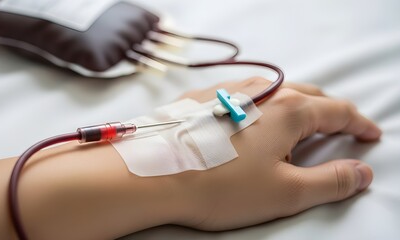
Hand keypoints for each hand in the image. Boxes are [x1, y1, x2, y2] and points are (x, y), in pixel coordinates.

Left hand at [172, 77, 381, 229]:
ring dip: (293, 106)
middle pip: (307, 95)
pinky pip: (243, 96)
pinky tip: (249, 124)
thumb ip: (330, 181)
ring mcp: (228, 91)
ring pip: (274, 92)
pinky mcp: (204, 98)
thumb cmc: (220, 187)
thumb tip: (361, 172)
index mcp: (287, 111)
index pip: (337, 111)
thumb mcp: (285, 192)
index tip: (369, 135)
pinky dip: (259, 107)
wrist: (154, 175)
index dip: (358, 124)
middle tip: (339, 130)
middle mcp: (260, 92)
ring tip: (295, 127)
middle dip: (328, 112)